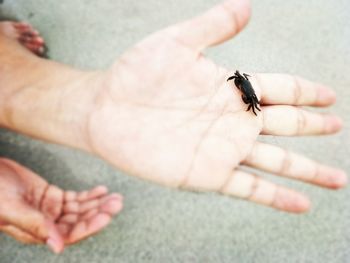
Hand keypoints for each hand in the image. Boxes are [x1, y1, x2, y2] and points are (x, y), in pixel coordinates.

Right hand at [0, 158, 122, 252]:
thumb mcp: (11, 209)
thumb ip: (35, 225)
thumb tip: (59, 247)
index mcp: (37, 232)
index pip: (70, 234)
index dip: (90, 226)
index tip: (106, 216)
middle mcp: (47, 223)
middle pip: (79, 221)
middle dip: (99, 212)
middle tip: (117, 202)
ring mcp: (51, 209)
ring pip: (80, 209)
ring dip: (98, 203)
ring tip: (115, 196)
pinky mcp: (52, 196)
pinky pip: (75, 198)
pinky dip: (89, 195)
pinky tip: (101, 190)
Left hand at [85, 0, 345, 212]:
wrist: (105, 110)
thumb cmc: (136, 74)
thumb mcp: (177, 43)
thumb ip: (212, 26)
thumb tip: (248, 7)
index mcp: (229, 89)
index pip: (279, 88)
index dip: (305, 92)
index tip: (328, 95)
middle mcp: (231, 121)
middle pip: (285, 124)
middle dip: (312, 126)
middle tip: (337, 127)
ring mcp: (222, 150)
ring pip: (276, 162)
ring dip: (307, 169)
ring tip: (337, 179)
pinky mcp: (206, 174)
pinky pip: (249, 187)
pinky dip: (276, 196)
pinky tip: (301, 204)